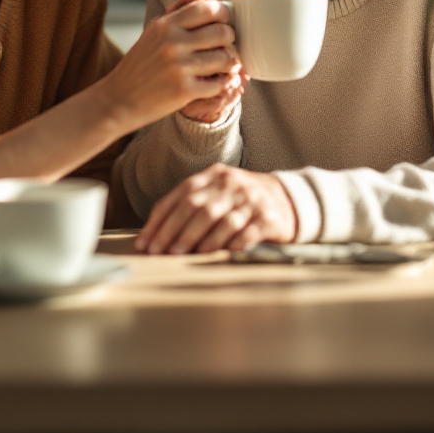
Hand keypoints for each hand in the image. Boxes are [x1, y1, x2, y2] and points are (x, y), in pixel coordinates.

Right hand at [101, 0, 239, 131]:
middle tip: (224, 45)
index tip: (223, 22)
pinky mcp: (184, 91)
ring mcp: (179, 67)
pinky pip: (218, 83)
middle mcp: (172, 43)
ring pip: (225, 58)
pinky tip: (211, 82)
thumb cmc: (141, 63)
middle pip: (223, 32)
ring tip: (219, 65)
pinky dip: (219, 83)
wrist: (119, 98)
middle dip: (229, 39)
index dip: (223, 14)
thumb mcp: (155, 31)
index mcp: (166, 25)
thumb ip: (182, 9)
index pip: (208, 8)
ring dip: (227, 63)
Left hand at [134, 164, 296, 254]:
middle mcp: (231, 184)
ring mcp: (251, 200)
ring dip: (198, 240)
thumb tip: (156, 235)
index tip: (145, 243)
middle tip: (159, 252)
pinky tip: (216, 256)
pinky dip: (229, 246)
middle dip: (174, 231)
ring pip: (219, 220)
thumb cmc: (241, 200)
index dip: (160, 220)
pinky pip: (246, 233)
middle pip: (197, 207)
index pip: (180, 196)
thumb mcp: (218, 192)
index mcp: (214, 175)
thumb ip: (191, 205)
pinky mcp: (269, 218)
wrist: (288, 198)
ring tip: (182, 255)